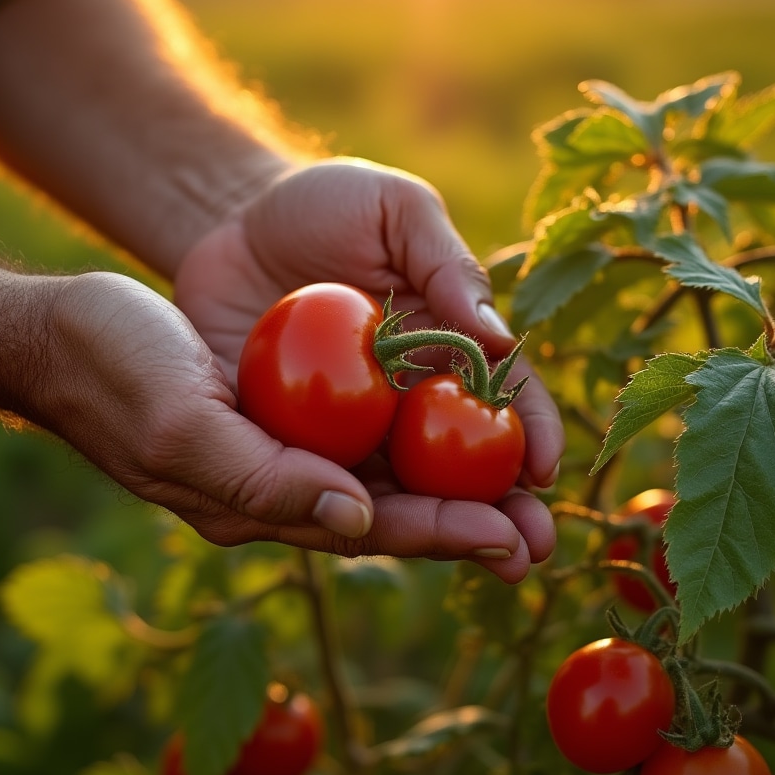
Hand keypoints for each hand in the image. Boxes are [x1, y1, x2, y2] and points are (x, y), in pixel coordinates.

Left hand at [168, 158, 563, 580]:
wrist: (229, 220)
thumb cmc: (324, 206)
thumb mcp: (394, 212)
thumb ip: (445, 266)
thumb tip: (501, 337)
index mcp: (445, 346)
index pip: (502, 394)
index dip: (530, 431)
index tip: (545, 470)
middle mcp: (406, 399)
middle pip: (463, 465)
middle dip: (503, 510)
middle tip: (533, 551)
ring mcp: (348, 429)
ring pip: (400, 492)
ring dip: (442, 534)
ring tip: (488, 567)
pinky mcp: (286, 443)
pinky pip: (319, 485)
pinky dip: (348, 517)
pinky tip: (377, 542)